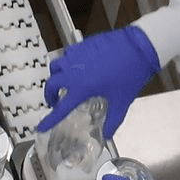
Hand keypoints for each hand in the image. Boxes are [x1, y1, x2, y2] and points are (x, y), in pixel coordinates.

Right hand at [38, 25, 160, 140]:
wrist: (139, 47)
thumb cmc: (130, 74)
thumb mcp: (122, 101)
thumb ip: (113, 120)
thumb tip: (107, 134)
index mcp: (82, 88)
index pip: (61, 108)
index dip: (50, 119)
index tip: (41, 126)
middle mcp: (74, 71)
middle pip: (51, 83)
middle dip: (49, 94)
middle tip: (54, 102)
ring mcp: (76, 56)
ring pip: (56, 66)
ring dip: (56, 76)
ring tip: (64, 82)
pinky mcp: (82, 45)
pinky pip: (67, 55)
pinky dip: (67, 63)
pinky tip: (77, 67)